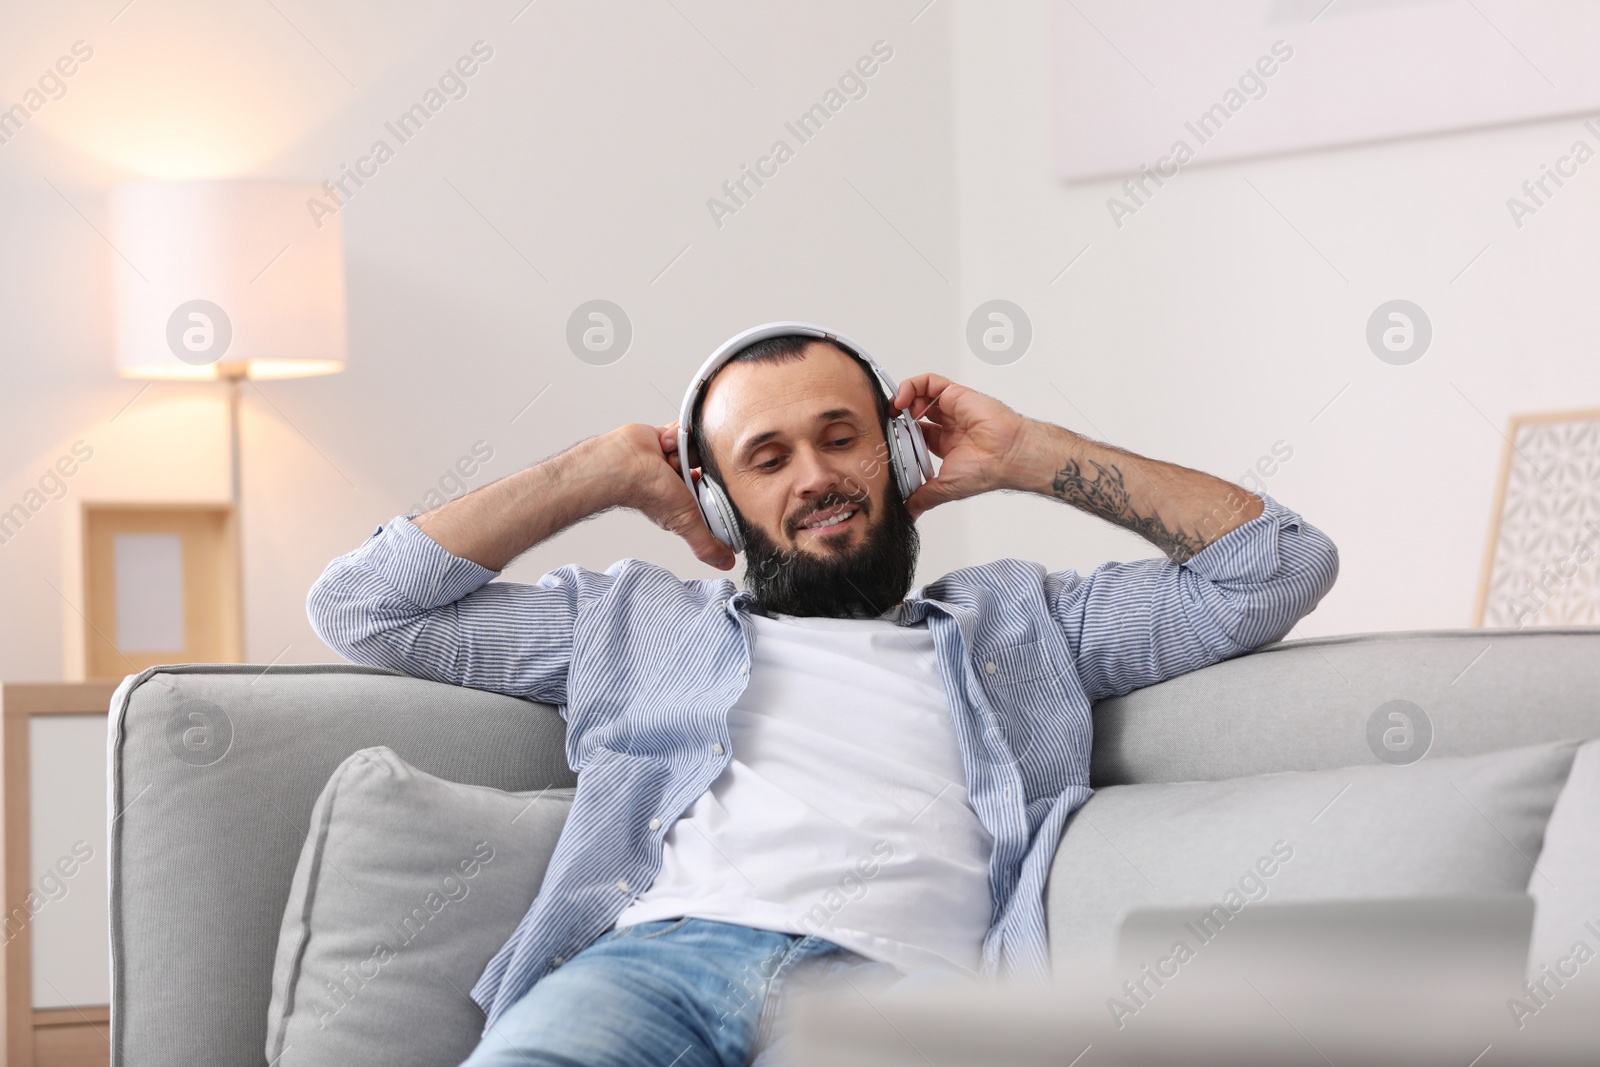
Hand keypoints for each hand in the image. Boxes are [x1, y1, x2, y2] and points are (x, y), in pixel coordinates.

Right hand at [604, 422, 734, 569]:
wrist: (626, 462)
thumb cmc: (648, 492)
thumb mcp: (686, 522)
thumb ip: (705, 544)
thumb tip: (726, 564)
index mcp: (684, 501)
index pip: (711, 495)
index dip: (714, 489)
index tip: (713, 487)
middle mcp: (679, 480)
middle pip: (708, 468)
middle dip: (701, 466)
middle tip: (690, 470)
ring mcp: (673, 459)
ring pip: (696, 448)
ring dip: (686, 451)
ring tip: (672, 458)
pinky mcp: (667, 439)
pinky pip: (683, 431)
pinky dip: (675, 436)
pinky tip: (664, 445)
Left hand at [891, 374, 1028, 519]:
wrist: (1007, 456)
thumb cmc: (987, 471)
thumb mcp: (945, 489)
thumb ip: (924, 497)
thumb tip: (907, 512)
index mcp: (946, 444)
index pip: (916, 434)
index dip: (899, 435)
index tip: (887, 442)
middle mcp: (949, 425)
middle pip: (915, 412)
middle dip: (897, 417)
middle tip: (886, 425)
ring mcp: (952, 408)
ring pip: (920, 394)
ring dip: (902, 399)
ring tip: (894, 411)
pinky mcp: (955, 394)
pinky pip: (928, 382)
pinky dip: (911, 386)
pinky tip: (903, 400)